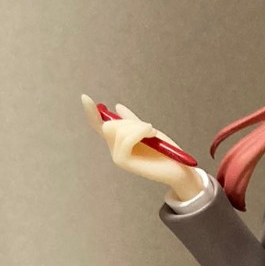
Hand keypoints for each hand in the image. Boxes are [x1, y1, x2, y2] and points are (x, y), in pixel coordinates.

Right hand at [80, 95, 200, 201]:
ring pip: (118, 130)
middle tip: (148, 128)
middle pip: (109, 125)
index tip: (85, 97)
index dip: (91, 112)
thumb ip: (132, 121)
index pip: (98, 126)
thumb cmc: (165, 151)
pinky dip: (140, 132)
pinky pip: (125, 139)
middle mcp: (115, 150)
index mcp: (119, 142)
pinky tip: (151, 135)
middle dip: (130, 122)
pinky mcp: (123, 162)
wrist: (179, 168)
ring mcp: (117, 157)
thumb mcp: (147, 131)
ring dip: (139, 127)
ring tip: (152, 134)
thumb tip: (117, 106)